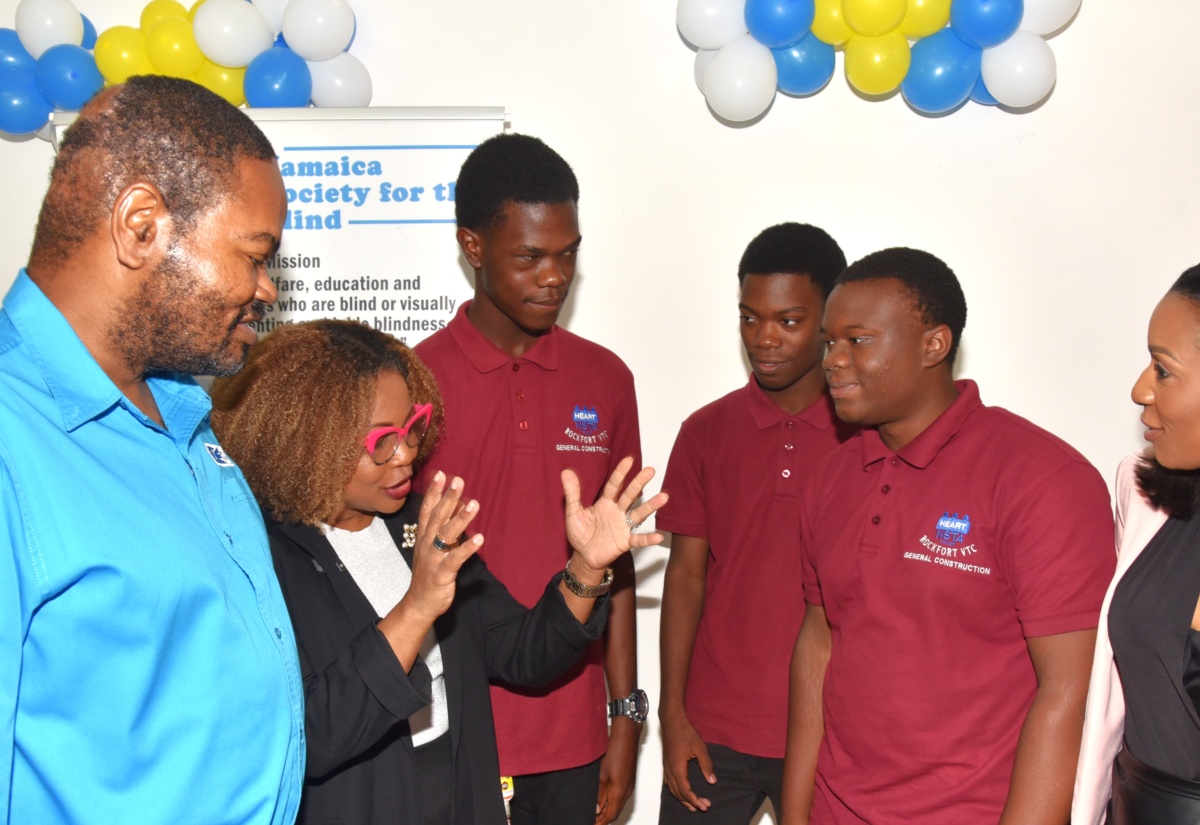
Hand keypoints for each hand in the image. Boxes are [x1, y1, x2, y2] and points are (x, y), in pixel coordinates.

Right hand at [402, 471, 482, 620]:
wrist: (420, 603)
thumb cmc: (430, 572)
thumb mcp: (435, 547)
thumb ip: (446, 526)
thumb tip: (458, 505)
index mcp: (424, 536)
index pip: (428, 510)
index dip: (434, 492)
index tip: (441, 474)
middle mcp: (426, 544)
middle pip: (437, 517)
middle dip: (448, 498)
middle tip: (458, 480)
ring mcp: (433, 558)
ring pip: (446, 534)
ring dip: (461, 518)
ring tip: (474, 503)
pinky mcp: (442, 573)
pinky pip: (455, 558)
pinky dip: (467, 548)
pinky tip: (480, 539)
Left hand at [562, 456, 667, 575]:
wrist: (584, 556)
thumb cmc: (580, 533)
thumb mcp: (573, 512)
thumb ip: (572, 493)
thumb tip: (566, 471)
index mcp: (605, 503)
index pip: (614, 485)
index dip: (620, 473)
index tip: (628, 460)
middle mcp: (617, 512)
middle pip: (629, 495)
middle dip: (639, 483)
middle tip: (650, 470)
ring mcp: (623, 527)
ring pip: (638, 514)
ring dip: (650, 506)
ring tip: (663, 497)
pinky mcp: (624, 542)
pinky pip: (638, 540)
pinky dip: (648, 539)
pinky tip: (658, 536)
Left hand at [595, 718, 638, 823]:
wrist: (627, 736)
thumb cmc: (615, 751)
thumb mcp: (602, 774)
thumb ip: (600, 794)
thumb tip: (597, 809)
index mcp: (620, 792)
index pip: (610, 816)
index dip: (601, 822)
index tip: (592, 824)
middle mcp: (627, 792)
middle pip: (615, 812)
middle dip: (603, 819)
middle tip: (591, 819)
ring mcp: (629, 786)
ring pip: (618, 805)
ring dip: (607, 811)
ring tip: (595, 812)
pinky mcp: (629, 781)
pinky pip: (620, 797)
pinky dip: (612, 802)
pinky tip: (603, 799)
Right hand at [661, 711, 714, 811]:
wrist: (671, 720)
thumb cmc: (686, 732)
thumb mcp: (700, 747)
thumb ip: (706, 765)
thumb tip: (712, 781)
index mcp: (677, 768)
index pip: (685, 790)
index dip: (695, 800)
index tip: (705, 805)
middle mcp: (670, 770)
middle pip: (678, 792)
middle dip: (690, 802)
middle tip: (703, 807)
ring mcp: (666, 767)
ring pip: (672, 789)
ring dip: (682, 798)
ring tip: (692, 804)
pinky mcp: (666, 764)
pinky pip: (669, 782)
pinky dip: (676, 790)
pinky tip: (681, 790)